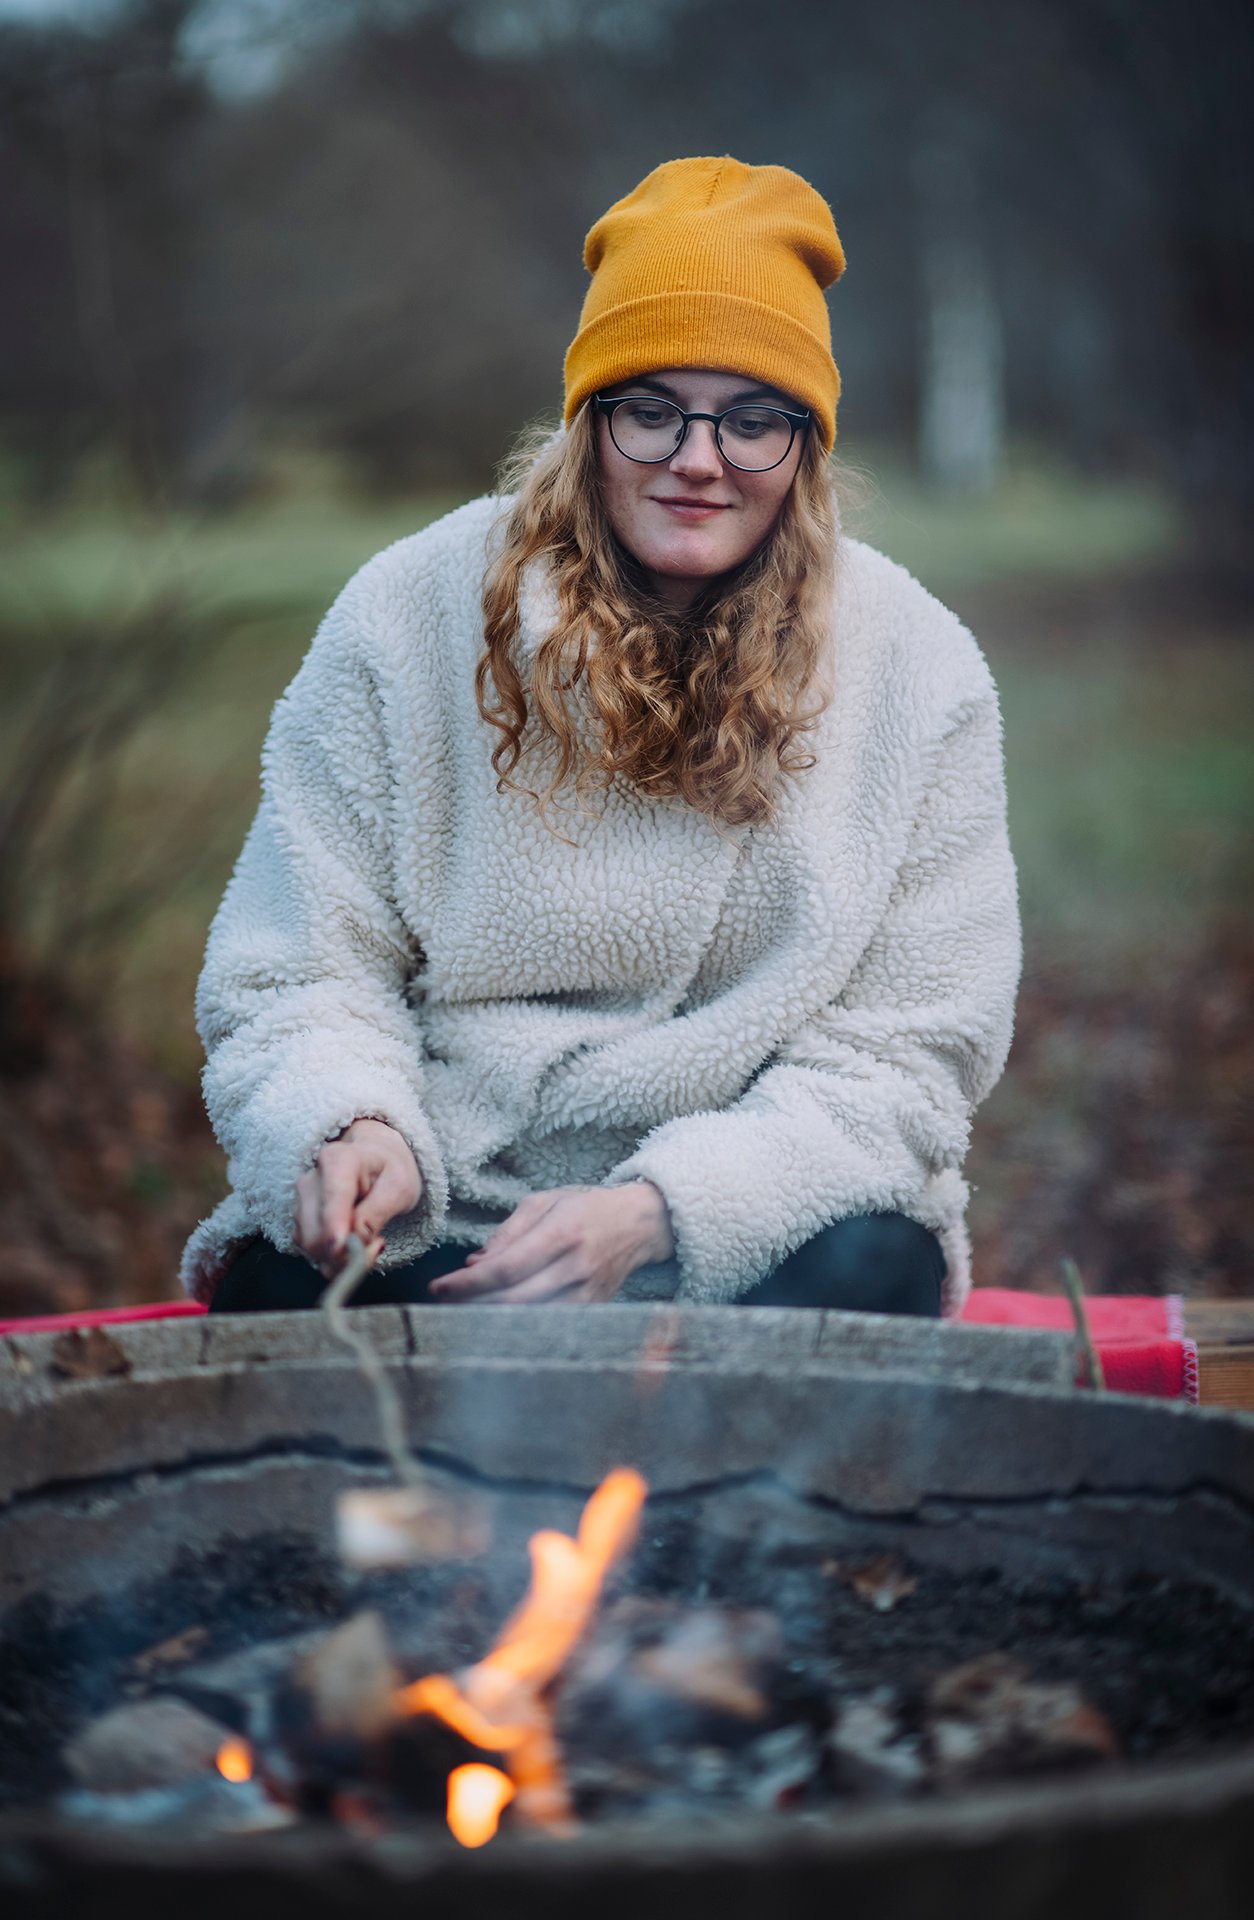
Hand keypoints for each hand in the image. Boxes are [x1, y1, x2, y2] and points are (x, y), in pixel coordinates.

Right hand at [294, 1118, 422, 1277]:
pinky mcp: (300, 1220)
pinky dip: (333, 1258)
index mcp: (339, 1160)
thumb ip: (377, 1213)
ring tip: (369, 1239)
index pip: (332, 1198)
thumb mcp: (399, 1187)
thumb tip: (354, 1241)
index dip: (334, 1227)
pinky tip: (353, 1242)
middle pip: (316, 1232)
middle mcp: (312, 1179)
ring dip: (341, 1257)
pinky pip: (312, 1251)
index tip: (340, 1248)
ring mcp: (302, 1201)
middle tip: (377, 1244)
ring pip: (312, 1246)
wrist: (376, 1161)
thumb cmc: (389, 1171)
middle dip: (345, 1252)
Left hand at [431, 1182, 673, 1305]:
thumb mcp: (544, 1202)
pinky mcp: (593, 1310)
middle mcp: (576, 1267)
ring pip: (528, 1317)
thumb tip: (474, 1264)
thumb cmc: (586, 1207)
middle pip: (513, 1299)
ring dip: (490, 1316)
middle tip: (443, 1301)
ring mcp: (587, 1294)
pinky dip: (518, 1322)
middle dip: (471, 1303)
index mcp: (563, 1233)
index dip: (467, 1283)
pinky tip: (497, 1315)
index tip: (438, 1287)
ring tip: (463, 1308)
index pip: (505, 1268)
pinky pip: (547, 1324)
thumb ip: (507, 1233)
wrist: (639, 1224)